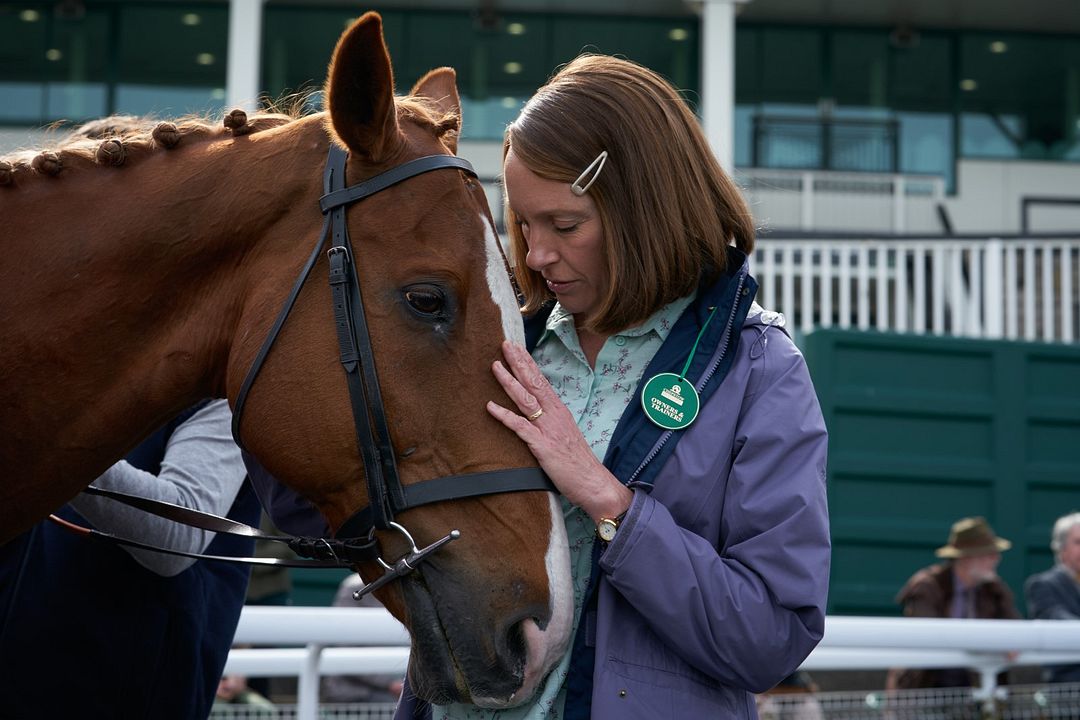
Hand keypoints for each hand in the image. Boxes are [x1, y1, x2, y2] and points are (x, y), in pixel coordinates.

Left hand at [487, 341, 631, 521]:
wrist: (593, 483)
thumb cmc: (577, 462)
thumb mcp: (565, 434)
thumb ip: (551, 421)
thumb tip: (537, 412)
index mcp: (559, 410)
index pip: (541, 381)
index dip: (528, 363)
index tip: (516, 348)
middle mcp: (554, 414)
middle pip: (534, 383)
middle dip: (518, 363)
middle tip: (505, 344)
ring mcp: (548, 429)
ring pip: (525, 399)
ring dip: (509, 381)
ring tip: (495, 366)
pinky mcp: (542, 445)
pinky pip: (520, 427)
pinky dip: (504, 415)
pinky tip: (490, 406)